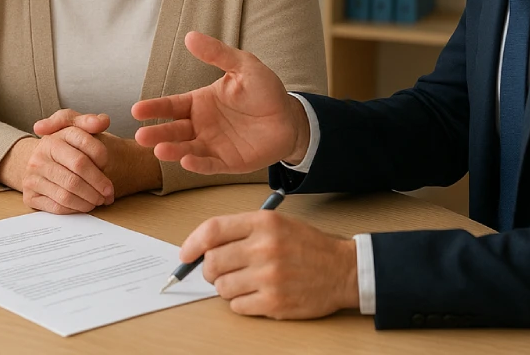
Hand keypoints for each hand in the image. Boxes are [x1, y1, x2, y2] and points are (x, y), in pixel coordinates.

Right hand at [34, 110, 162, 196]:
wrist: (39, 163)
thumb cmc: (65, 147)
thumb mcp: (75, 129)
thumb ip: (91, 122)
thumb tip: (103, 121)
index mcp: (56, 135)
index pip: (85, 143)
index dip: (102, 157)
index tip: (107, 165)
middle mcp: (41, 153)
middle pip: (78, 168)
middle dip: (99, 183)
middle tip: (109, 192)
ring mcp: (33, 175)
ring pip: (68, 191)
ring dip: (90, 199)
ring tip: (99, 200)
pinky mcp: (30, 196)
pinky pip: (58, 206)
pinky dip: (76, 209)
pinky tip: (84, 205)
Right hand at [132, 32, 309, 173]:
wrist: (290, 117)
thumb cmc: (264, 90)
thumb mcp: (242, 65)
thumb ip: (217, 53)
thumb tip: (190, 36)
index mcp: (199, 103)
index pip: (171, 106)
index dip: (154, 108)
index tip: (136, 110)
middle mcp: (201, 126)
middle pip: (173, 130)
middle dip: (157, 134)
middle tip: (140, 136)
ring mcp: (213, 145)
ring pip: (187, 149)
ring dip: (173, 151)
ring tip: (160, 150)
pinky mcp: (228, 162)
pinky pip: (210, 164)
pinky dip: (197, 164)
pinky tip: (186, 161)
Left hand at [182, 211, 358, 318]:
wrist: (342, 270)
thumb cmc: (307, 245)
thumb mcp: (276, 223)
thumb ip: (240, 231)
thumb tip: (201, 248)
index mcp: (263, 223)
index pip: (213, 230)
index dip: (192, 243)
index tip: (186, 254)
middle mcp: (265, 248)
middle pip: (212, 262)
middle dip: (210, 270)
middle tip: (221, 271)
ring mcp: (269, 277)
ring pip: (222, 287)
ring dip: (227, 288)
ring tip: (246, 282)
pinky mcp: (275, 302)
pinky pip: (237, 306)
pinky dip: (241, 303)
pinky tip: (257, 294)